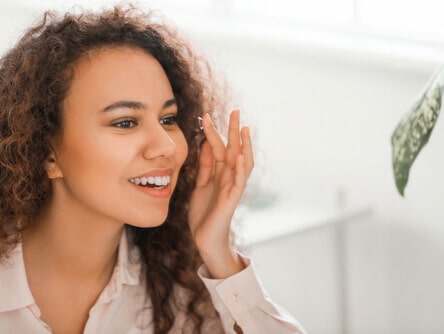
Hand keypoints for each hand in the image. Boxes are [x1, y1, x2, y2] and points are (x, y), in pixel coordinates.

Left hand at [188, 110, 253, 278]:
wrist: (204, 238)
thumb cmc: (204, 213)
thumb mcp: (201, 184)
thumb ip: (205, 166)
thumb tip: (206, 143)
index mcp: (220, 173)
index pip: (219, 147)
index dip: (213, 132)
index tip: (206, 115)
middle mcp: (229, 177)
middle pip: (234, 149)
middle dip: (234, 130)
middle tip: (235, 110)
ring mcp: (232, 188)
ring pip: (243, 162)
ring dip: (244, 145)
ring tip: (244, 129)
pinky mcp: (231, 200)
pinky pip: (239, 182)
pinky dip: (241, 168)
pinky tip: (241, 156)